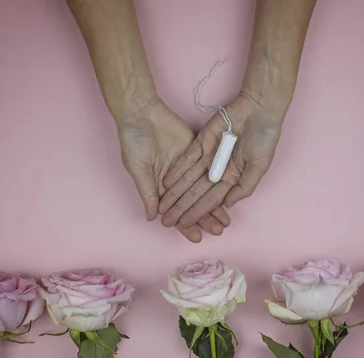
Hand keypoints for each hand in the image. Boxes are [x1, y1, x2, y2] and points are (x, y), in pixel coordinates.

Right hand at [118, 98, 230, 241]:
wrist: (142, 113)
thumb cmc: (134, 141)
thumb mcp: (138, 169)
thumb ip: (148, 193)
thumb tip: (152, 218)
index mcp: (160, 187)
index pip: (176, 211)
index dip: (186, 225)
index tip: (197, 237)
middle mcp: (176, 180)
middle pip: (193, 203)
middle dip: (205, 218)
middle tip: (218, 230)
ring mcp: (188, 166)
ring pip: (204, 189)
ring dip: (215, 205)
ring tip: (226, 220)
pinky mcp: (197, 150)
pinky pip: (210, 169)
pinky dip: (218, 182)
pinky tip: (228, 194)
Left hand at [158, 92, 282, 227]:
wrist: (259, 109)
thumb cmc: (265, 138)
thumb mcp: (259, 167)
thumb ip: (244, 187)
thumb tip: (228, 205)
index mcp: (232, 178)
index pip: (211, 200)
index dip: (198, 213)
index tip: (185, 225)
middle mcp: (217, 170)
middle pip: (196, 192)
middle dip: (181, 208)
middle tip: (167, 221)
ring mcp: (208, 156)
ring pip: (188, 178)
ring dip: (175, 193)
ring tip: (163, 207)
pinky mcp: (201, 141)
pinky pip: (186, 159)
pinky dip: (176, 171)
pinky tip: (166, 183)